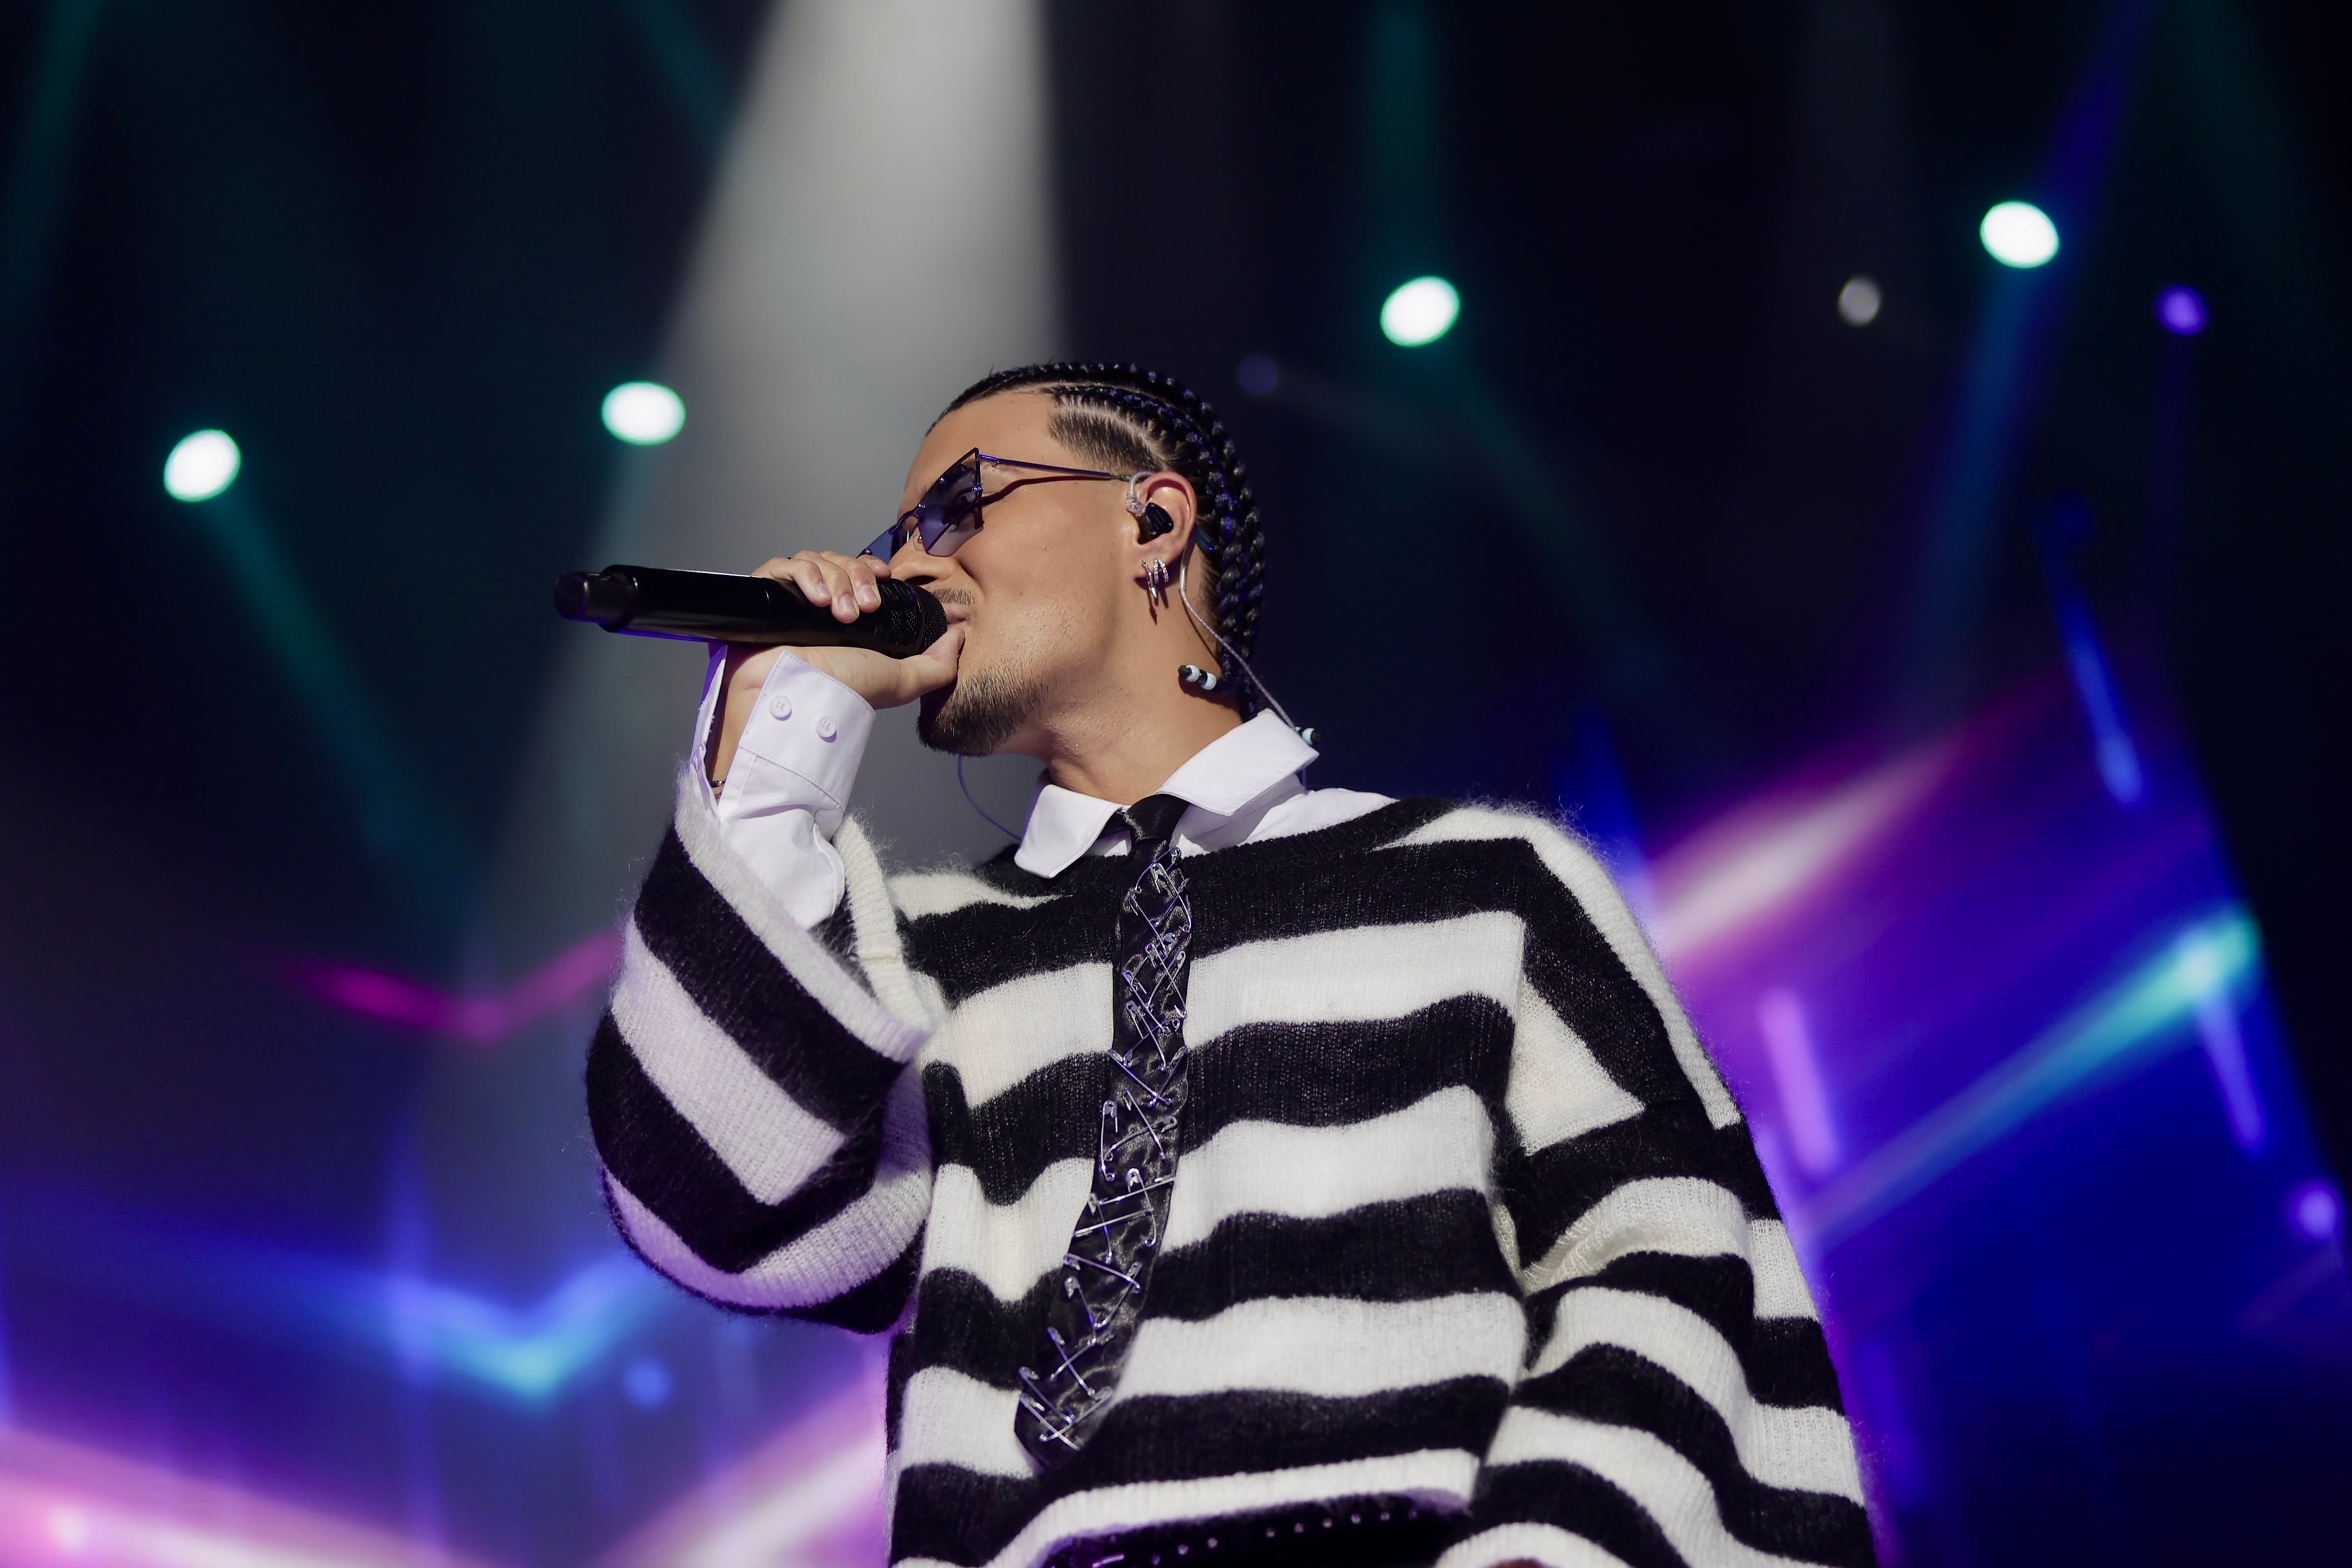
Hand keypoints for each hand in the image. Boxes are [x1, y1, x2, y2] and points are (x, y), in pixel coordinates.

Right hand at [703, 551, 963, 784]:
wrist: (793, 698)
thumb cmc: (841, 691)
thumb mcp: (902, 680)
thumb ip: (937, 663)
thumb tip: (959, 636)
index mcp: (849, 623)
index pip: (862, 578)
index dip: (875, 573)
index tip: (887, 580)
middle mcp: (819, 608)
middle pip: (842, 564)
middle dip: (859, 579)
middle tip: (864, 609)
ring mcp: (791, 601)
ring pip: (817, 560)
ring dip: (836, 581)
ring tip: (840, 614)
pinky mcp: (766, 596)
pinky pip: (784, 565)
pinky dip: (805, 575)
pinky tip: (816, 599)